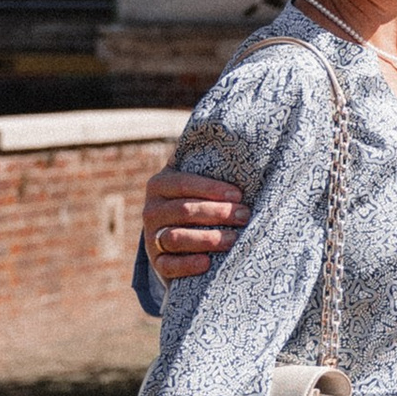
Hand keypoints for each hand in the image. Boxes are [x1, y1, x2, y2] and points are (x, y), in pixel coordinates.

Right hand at [142, 163, 246, 282]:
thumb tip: (231, 130)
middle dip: (217, 213)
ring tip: (234, 240)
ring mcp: (151, 237)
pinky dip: (187, 265)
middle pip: (184, 210)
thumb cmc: (196, 201)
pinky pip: (168, 265)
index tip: (239, 194)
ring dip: (208, 239)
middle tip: (245, 216)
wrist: (176, 239)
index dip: (211, 189)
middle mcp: (151, 210)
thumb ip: (205, 161)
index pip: (184, 183)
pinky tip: (207, 263)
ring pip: (177, 237)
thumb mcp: (196, 181)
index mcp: (160, 185)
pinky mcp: (156, 262)